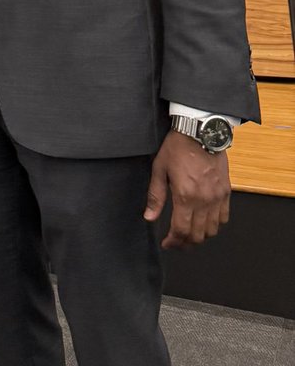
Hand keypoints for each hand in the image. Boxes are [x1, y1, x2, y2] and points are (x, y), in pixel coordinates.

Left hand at [144, 129, 230, 247]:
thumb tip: (149, 217)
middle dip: (185, 243)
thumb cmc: (178, 147)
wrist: (200, 131)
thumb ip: (155, 196)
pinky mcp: (226, 192)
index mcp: (185, 196)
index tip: (167, 244)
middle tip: (177, 242)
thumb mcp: (159, 169)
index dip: (173, 242)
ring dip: (201, 236)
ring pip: (213, 230)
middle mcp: (204, 200)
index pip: (180, 231)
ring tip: (190, 233)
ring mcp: (217, 197)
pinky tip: (205, 221)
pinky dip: (215, 225)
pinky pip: (224, 217)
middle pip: (197, 235)